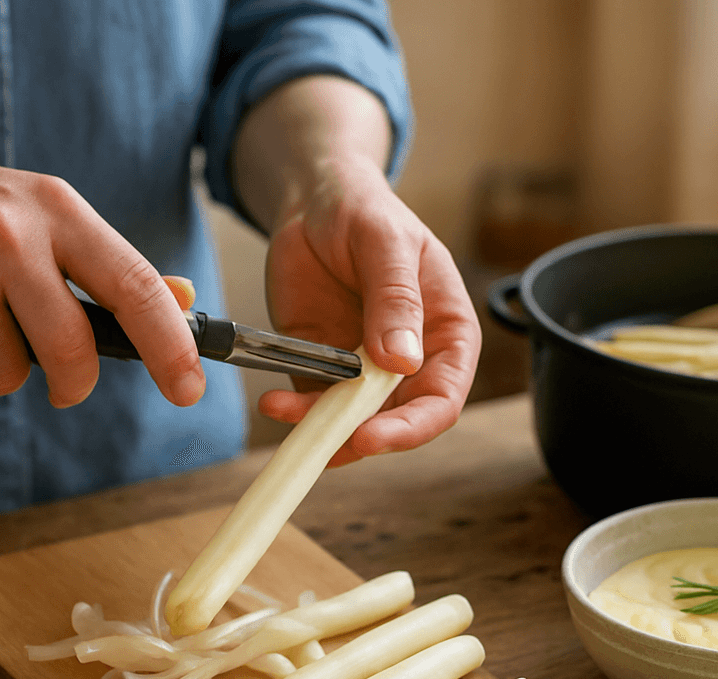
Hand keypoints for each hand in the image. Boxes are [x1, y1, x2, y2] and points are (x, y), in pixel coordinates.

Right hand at [0, 130, 203, 407]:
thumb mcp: (45, 215)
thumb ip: (112, 265)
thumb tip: (183, 299)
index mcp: (58, 210)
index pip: (135, 286)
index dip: (171, 347)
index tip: (189, 389)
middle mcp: (10, 235)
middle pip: (71, 352)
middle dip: (72, 384)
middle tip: (63, 383)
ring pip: (8, 375)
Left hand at [259, 155, 479, 465]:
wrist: (311, 203)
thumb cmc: (361, 210)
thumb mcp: (384, 242)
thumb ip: (396, 298)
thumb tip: (403, 361)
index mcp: (444, 330)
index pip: (444, 396)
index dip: (415, 425)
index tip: (374, 434)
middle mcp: (410, 360)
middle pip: (398, 420)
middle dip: (361, 436)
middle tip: (324, 437)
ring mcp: (365, 371)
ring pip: (353, 422)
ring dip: (321, 429)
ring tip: (283, 411)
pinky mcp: (324, 371)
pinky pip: (314, 406)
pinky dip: (295, 414)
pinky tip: (272, 402)